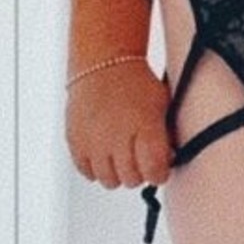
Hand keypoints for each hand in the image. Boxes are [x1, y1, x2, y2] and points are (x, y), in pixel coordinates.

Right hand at [65, 60, 173, 190]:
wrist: (104, 63)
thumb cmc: (136, 82)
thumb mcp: (162, 104)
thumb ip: (166, 135)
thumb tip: (167, 161)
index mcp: (145, 128)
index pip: (155, 172)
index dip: (159, 173)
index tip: (159, 169)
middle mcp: (118, 138)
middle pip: (132, 180)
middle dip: (140, 172)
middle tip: (140, 159)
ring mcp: (94, 142)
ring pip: (109, 181)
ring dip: (117, 173)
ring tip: (121, 156)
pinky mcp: (76, 142)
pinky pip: (87, 172)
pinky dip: (96, 168)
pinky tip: (104, 154)